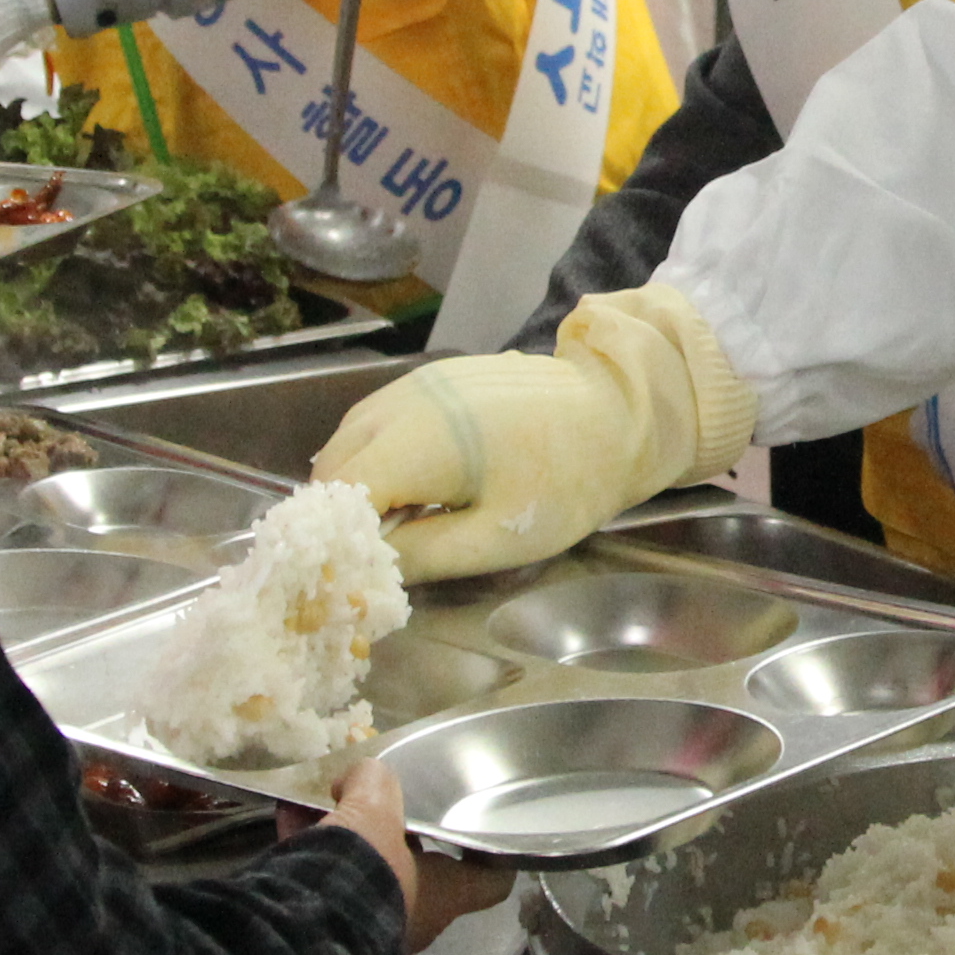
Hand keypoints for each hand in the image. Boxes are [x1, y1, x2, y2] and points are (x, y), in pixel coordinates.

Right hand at [299, 751, 513, 946]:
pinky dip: (310, 852)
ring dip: (346, 839)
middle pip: (417, 870)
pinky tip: (289, 817)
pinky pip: (324, 884)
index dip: (490, 856)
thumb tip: (362, 776)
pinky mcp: (325, 929)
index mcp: (443, 896)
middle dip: (393, 835)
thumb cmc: (362, 869)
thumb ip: (375, 783)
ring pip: (365, 874)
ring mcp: (368, 928)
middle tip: (376, 805)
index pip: (489, 883)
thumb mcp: (374, 809)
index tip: (477, 832)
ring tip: (322, 802)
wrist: (297, 928)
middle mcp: (413, 919)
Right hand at [312, 286, 755, 580]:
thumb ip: (423, 555)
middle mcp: (403, 401)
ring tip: (395, 528)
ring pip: (351, 439)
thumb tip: (367, 569)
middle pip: (335, 465)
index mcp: (416, 441)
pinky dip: (378, 456)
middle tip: (371, 560)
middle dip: (343, 515)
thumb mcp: (498, 539)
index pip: (339, 495)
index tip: (348, 576)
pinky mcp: (433, 378)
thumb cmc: (568, 480)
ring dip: (359, 484)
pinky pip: (379, 420)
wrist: (620, 409)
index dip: (336, 539)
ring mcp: (415, 383)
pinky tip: (414, 488)